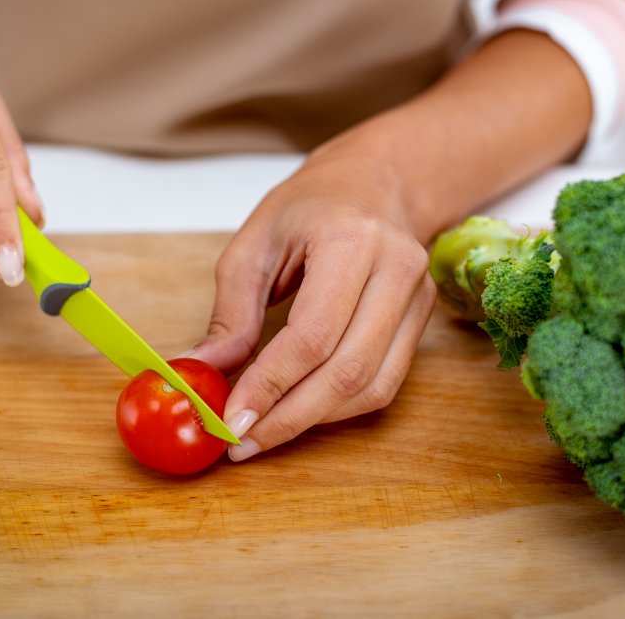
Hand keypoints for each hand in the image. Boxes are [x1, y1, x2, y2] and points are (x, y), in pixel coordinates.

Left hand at [188, 134, 436, 460]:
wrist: (376, 183)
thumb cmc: (310, 206)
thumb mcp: (254, 244)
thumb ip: (232, 313)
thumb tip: (202, 371)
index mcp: (351, 241)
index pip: (312, 335)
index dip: (270, 385)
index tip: (230, 418)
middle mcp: (397, 271)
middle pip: (347, 371)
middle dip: (289, 417)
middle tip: (242, 441)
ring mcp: (418, 299)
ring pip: (372, 386)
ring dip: (314, 420)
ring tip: (264, 432)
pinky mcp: (422, 323)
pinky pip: (384, 384)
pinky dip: (338, 408)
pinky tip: (300, 411)